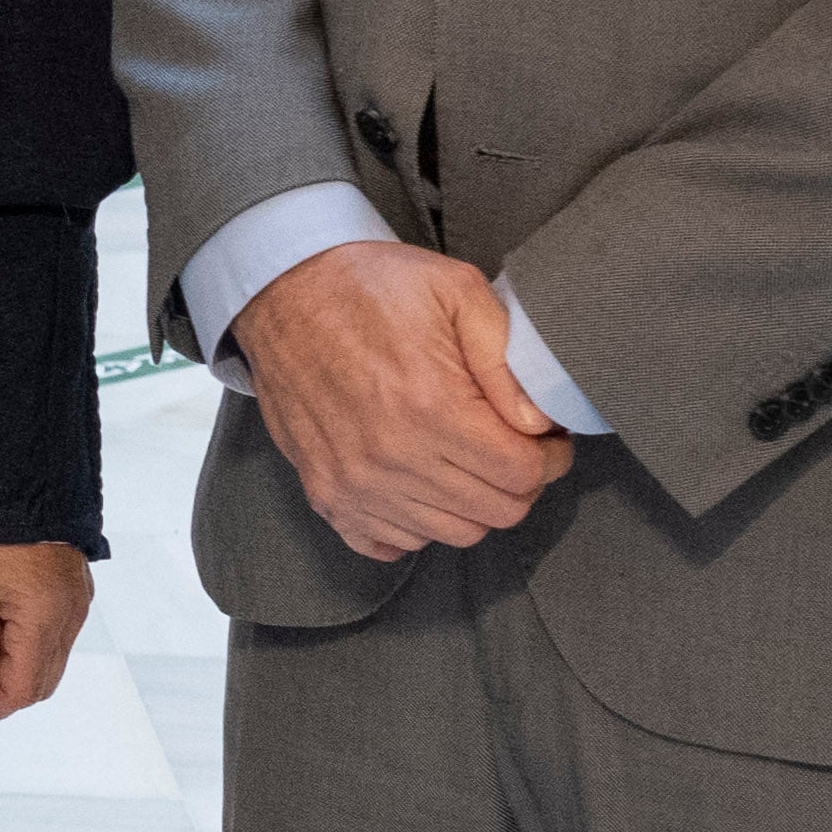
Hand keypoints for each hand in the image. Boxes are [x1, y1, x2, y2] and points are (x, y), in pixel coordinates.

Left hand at [0, 540, 90, 725]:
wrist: (31, 482)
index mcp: (43, 618)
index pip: (20, 690)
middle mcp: (70, 620)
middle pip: (40, 685)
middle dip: (0, 698)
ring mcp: (79, 609)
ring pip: (51, 667)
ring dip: (15, 677)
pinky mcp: (79, 598)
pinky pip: (58, 644)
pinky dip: (30, 656)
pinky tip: (2, 642)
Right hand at [232, 237, 565, 561]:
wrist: (281, 292)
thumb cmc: (372, 287)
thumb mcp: (456, 290)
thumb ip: (507, 358)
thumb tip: (539, 423)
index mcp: (430, 405)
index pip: (524, 473)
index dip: (550, 456)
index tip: (546, 437)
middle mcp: (391, 457)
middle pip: (495, 512)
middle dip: (520, 482)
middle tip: (514, 447)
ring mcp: (353, 483)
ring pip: (452, 534)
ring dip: (473, 504)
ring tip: (467, 460)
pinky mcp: (325, 493)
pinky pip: (392, 543)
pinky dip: (417, 524)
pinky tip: (420, 483)